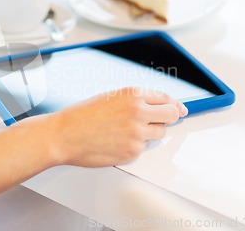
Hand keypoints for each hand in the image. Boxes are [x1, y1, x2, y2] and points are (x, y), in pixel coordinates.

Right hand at [34, 87, 187, 166]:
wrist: (64, 135)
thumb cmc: (82, 116)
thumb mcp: (110, 98)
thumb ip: (135, 101)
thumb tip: (158, 107)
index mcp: (133, 94)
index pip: (166, 99)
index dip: (174, 105)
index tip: (180, 109)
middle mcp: (139, 111)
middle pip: (171, 115)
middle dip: (169, 118)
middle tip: (161, 121)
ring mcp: (137, 133)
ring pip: (159, 134)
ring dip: (149, 133)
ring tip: (126, 132)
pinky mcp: (133, 151)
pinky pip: (143, 148)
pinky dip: (134, 146)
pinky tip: (116, 142)